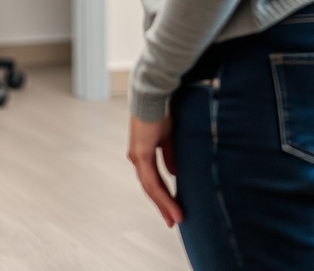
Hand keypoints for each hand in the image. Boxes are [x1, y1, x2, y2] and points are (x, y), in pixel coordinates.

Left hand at [127, 112, 182, 228]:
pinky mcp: (141, 154)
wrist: (154, 94)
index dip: (163, 195)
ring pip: (150, 187)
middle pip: (150, 187)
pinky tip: (171, 206)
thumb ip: (169, 155)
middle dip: (163, 205)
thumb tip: (173, 173)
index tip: (174, 209)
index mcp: (144, 152)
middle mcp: (137, 156)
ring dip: (164, 204)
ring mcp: (137, 156)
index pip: (154, 179)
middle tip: (174, 220)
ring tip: (176, 218)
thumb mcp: (168, 137)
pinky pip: (152, 181)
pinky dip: (162, 196)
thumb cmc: (161, 110)